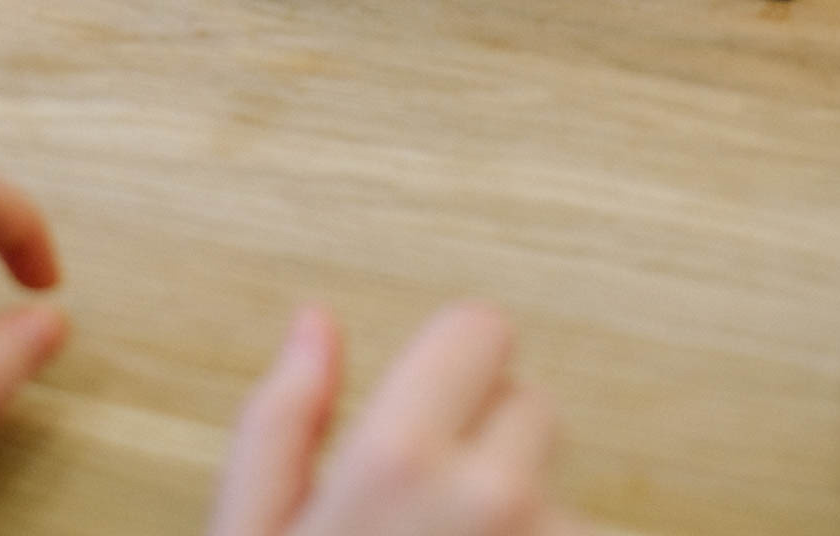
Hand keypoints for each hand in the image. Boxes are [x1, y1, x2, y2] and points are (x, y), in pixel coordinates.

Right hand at [207, 302, 586, 535]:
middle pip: (530, 407)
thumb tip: (314, 323)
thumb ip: (279, 424)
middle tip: (427, 520)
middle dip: (491, 450)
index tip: (423, 418)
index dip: (448, 371)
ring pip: (560, 492)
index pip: (481, 329)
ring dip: (528, 523)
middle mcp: (494, 500)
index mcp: (399, 463)